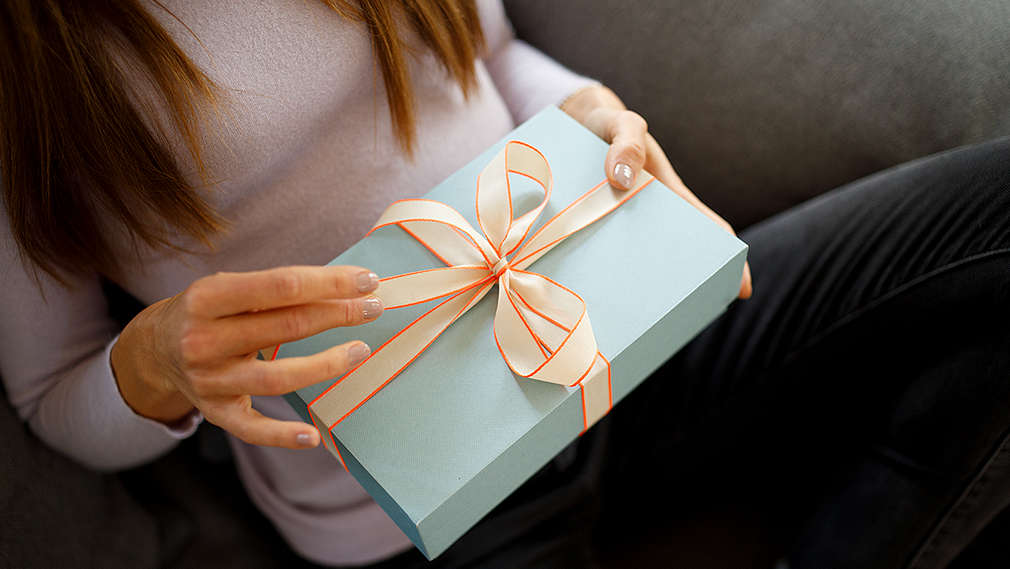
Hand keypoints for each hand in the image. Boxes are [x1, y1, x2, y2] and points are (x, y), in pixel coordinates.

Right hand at [111, 266, 383, 448]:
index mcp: (206, 297)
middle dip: (338, 315)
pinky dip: (283, 436)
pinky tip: (314, 436)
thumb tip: (344, 287)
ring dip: (326, 364)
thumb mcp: (226, 288)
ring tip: (361, 350)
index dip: (329, 283)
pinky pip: (253, 429)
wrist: (152, 350)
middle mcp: (203, 340)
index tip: (367, 280)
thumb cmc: (207, 312)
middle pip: (286, 326)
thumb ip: (273, 289)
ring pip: (277, 378)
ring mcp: (209, 380)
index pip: (281, 286)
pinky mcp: (216, 412)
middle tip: (374, 308)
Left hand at [561, 85, 752, 298]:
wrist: (568, 118)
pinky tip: (575, 296)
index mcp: (667, 198)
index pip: (707, 230)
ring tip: (620, 319)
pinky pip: (588, 258)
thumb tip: (623, 180)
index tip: (742, 288)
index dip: (730, 260)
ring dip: (629, 289)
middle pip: (667, 260)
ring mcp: (614, 228)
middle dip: (674, 288)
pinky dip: (588, 276)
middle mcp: (645, 220)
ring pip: (628, 267)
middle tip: (667, 318)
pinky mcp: (582, 231)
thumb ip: (627, 141)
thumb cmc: (606, 124)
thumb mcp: (622, 124)